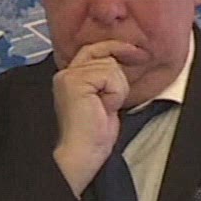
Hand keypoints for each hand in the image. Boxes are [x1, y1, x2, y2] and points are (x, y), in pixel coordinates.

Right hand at [52, 40, 144, 194]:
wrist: (82, 153)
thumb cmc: (93, 134)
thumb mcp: (103, 98)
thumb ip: (105, 79)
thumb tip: (122, 61)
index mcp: (70, 77)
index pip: (94, 49)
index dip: (115, 48)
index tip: (135, 52)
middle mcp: (65, 74)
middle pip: (106, 57)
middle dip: (117, 79)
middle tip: (112, 101)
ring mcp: (69, 77)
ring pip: (111, 67)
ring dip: (116, 89)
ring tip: (104, 108)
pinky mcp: (76, 82)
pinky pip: (111, 76)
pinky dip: (115, 93)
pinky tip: (104, 108)